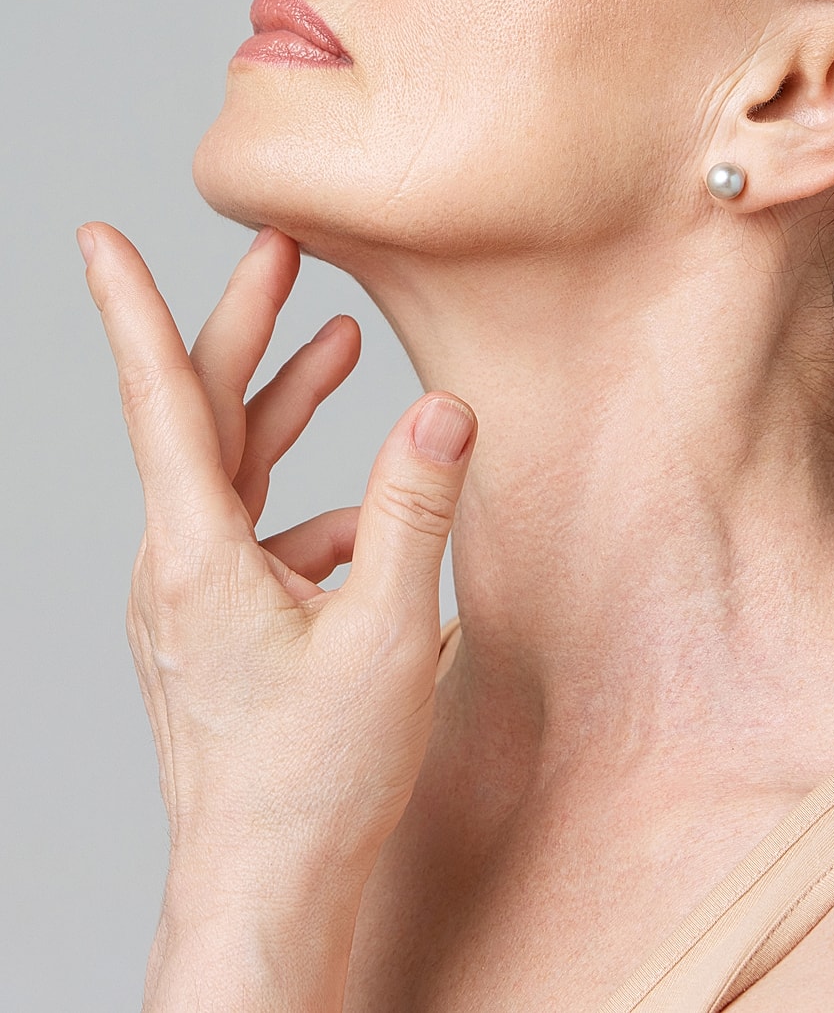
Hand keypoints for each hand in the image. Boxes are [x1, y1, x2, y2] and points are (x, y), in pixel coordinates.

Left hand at [78, 222, 475, 881]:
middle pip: (204, 416)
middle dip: (247, 326)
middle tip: (283, 251)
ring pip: (231, 470)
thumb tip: (442, 411)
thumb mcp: (388, 634)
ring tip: (340, 345)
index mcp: (197, 555)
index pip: (161, 400)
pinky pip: (256, 534)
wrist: (266, 888)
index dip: (130, 308)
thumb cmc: (316, 778)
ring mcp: (188, 598)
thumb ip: (415, 512)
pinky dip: (311, 506)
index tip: (97, 239)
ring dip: (284, 406)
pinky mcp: (211, 625)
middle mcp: (175, 565)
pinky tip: (373, 525)